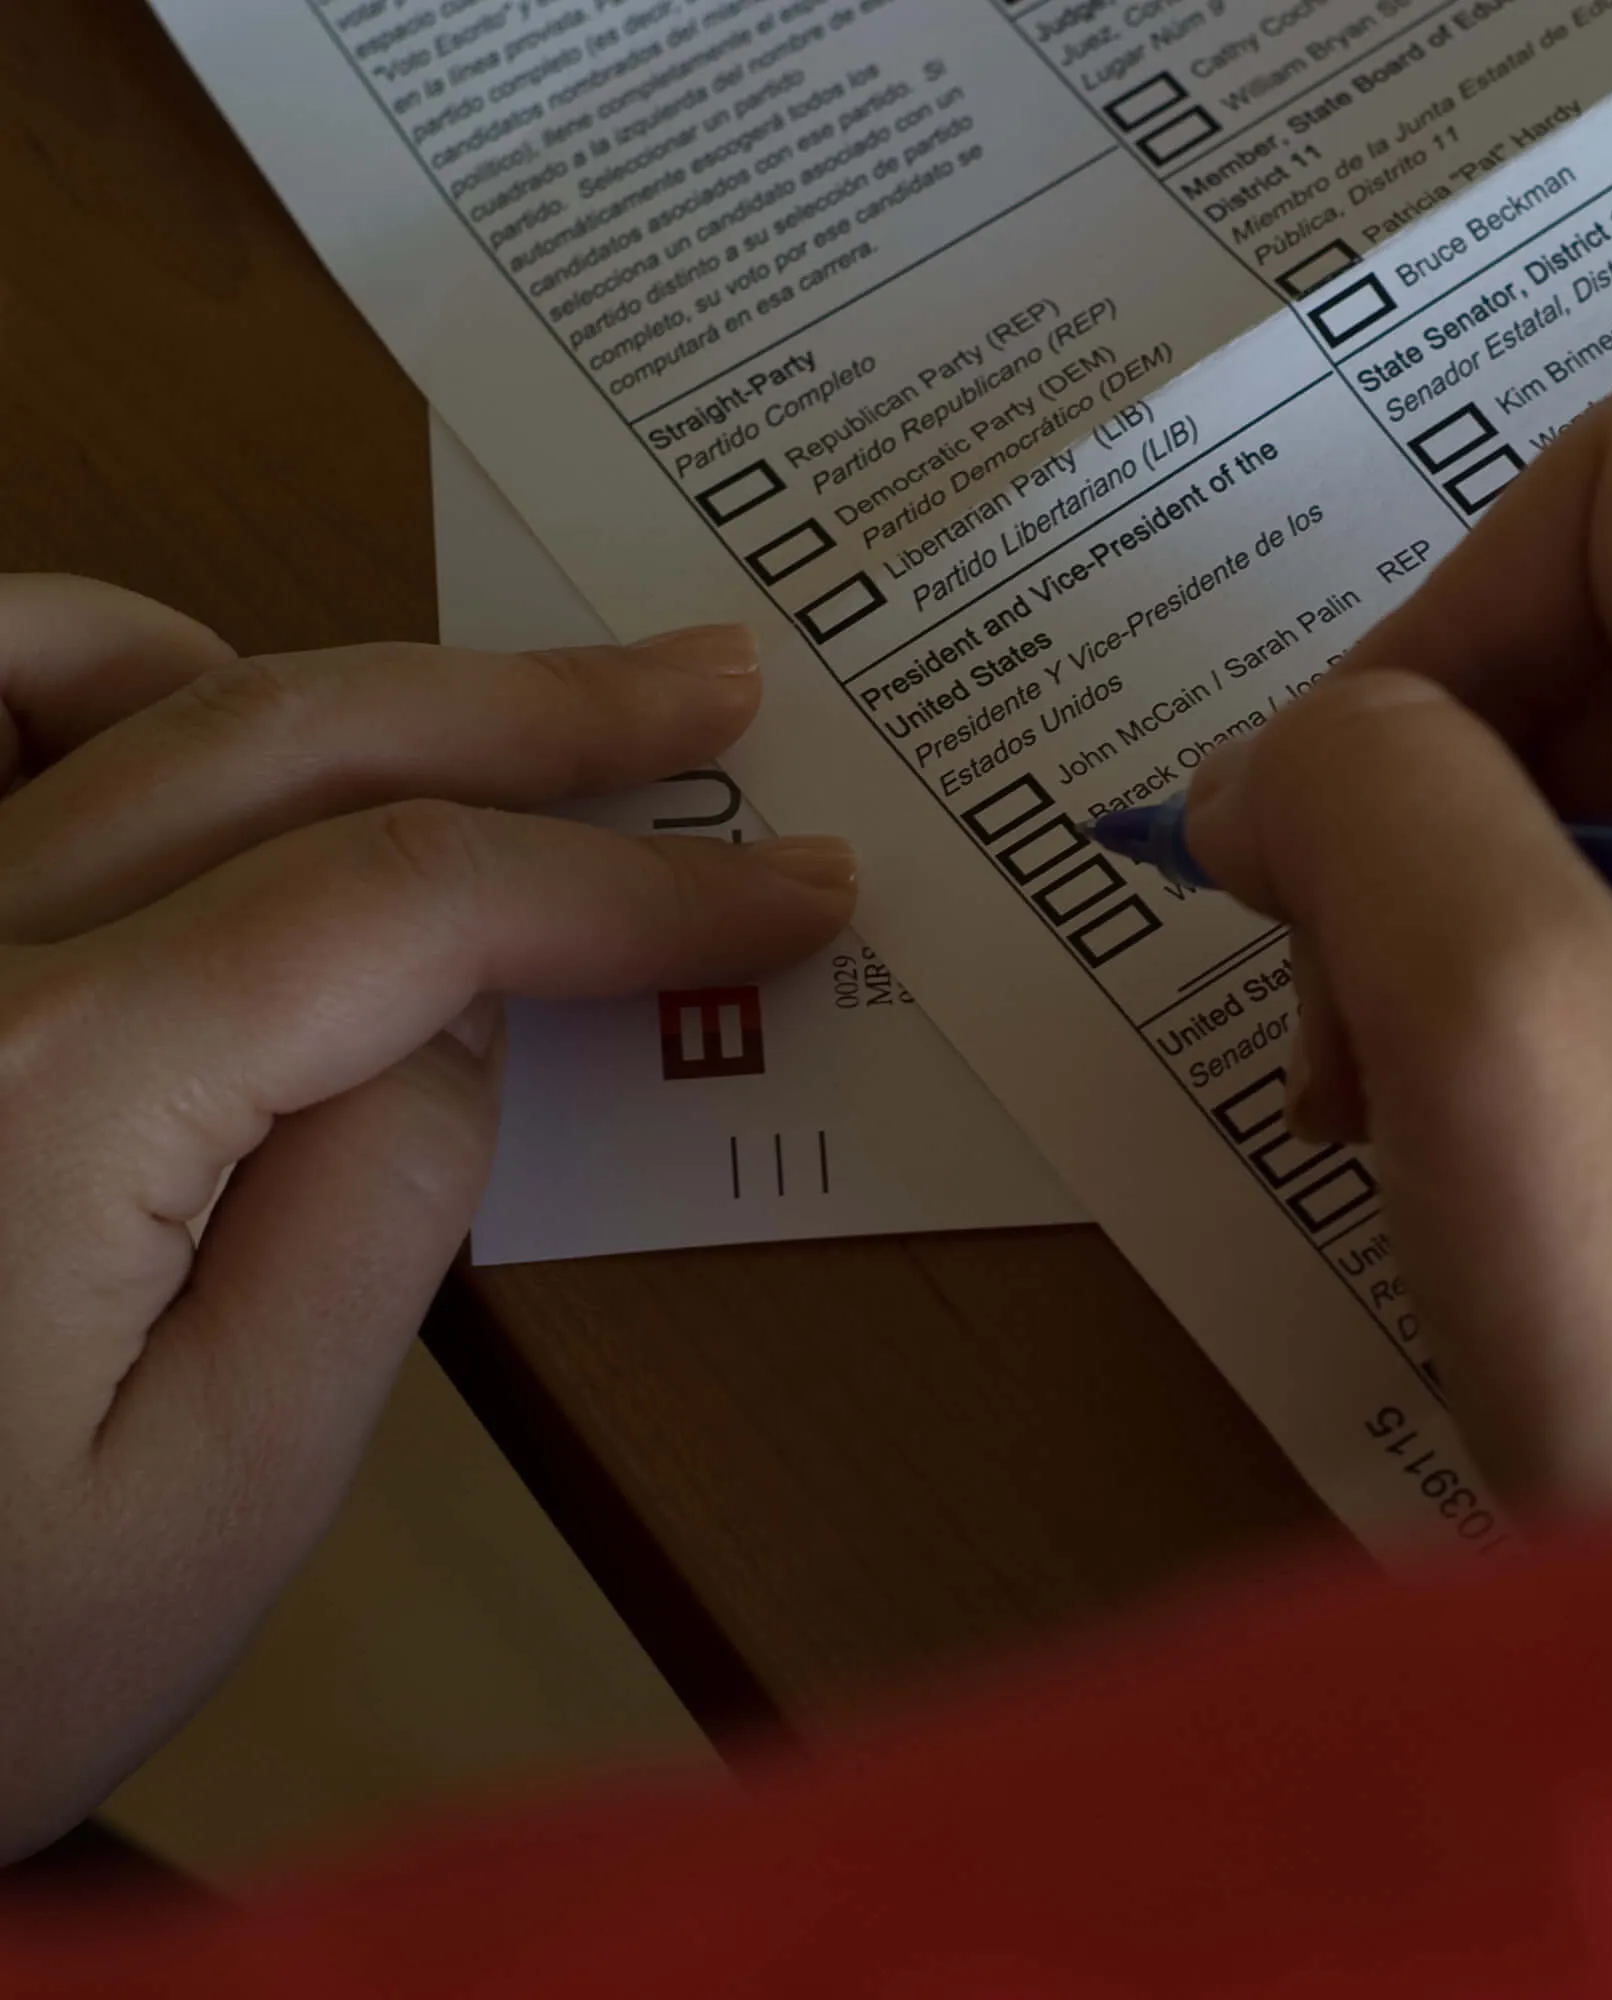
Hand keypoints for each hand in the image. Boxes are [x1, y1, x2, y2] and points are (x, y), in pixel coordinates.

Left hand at [0, 578, 853, 1859]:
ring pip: (83, 671)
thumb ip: (377, 1219)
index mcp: (46, 1095)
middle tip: (714, 691)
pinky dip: (68, 670)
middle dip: (533, 712)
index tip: (793, 891)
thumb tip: (464, 1013)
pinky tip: (174, 713)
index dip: (629, 883)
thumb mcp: (223, 1497)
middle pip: (282, 737)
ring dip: (318, 676)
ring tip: (484, 723)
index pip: (411, 900)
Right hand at [1187, 384, 1611, 1602]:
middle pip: (1597, 652)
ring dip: (1438, 930)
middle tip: (1350, 1025)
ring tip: (1391, 1117)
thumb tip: (1285, 765)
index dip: (1455, 602)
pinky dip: (1508, 1022)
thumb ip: (1370, 793)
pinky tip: (1465, 1165)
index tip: (1359, 820)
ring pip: (1592, 815)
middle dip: (1418, 803)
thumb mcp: (1499, 1017)